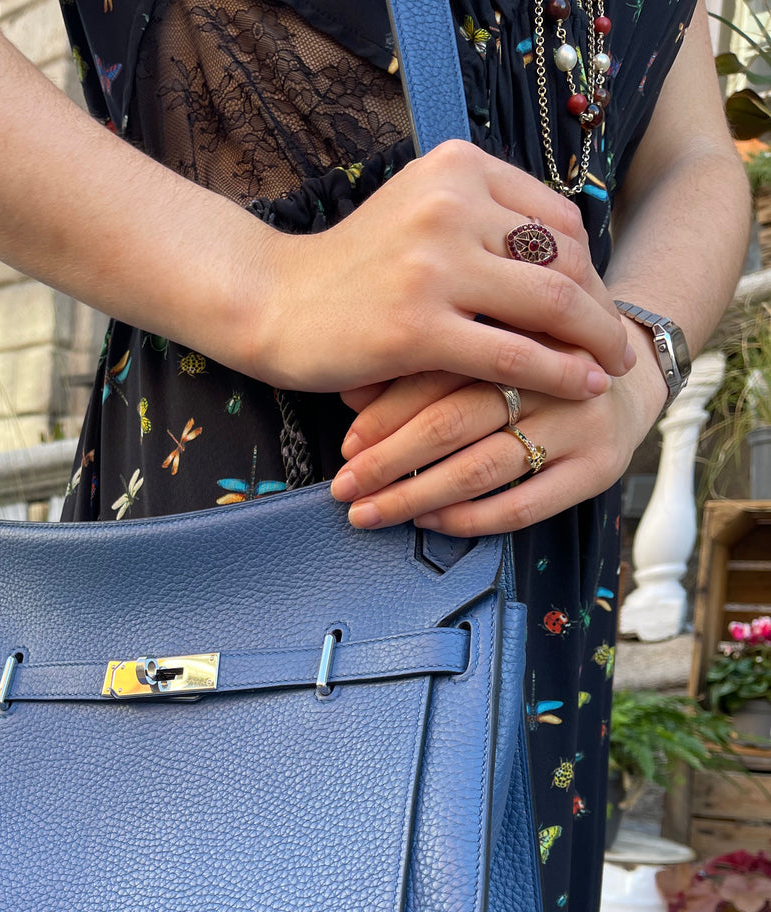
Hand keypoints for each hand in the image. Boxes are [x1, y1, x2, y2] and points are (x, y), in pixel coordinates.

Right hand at [253, 140, 635, 401]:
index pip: (555, 217)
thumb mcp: (417, 216)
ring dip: (594, 339)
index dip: (588, 267)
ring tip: (611, 367)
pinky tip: (579, 386)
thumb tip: (563, 256)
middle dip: (598, 305)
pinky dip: (557, 373)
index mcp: (456, 168)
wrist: (272, 302)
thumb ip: (480, 221)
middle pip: (564, 256)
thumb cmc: (349, 270)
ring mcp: (433, 265)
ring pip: (550, 302)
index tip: (594, 305)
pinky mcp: (417, 327)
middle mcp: (450, 204)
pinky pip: (513, 354)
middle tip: (614, 342)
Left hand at [329, 321, 667, 534]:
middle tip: (346, 486)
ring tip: (371, 512)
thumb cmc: (536, 354)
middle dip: (389, 461)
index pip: (439, 372)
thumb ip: (424, 358)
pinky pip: (522, 506)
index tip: (347, 444)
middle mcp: (550, 373)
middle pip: (453, 421)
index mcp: (518, 326)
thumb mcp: (489, 336)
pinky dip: (468, 519)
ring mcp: (577, 422)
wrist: (630, 368)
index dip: (385, 412)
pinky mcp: (597, 468)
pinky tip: (428, 520)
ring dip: (415, 495)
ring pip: (481, 468)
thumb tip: (348, 391)